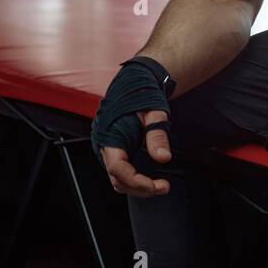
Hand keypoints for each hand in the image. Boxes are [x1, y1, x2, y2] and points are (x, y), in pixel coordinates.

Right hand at [91, 59, 173, 197]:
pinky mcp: (114, 149)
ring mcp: (107, 148)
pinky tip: (150, 179)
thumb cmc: (142, 92)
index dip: (137, 182)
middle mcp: (104, 143)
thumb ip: (157, 135)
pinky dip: (134, 180)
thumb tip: (163, 157)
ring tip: (160, 185)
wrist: (135, 79)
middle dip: (140, 188)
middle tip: (164, 187)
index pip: (118, 169)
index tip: (158, 185)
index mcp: (109, 134)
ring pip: (117, 179)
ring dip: (137, 187)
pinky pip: (120, 171)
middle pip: (117, 179)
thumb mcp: (154, 111)